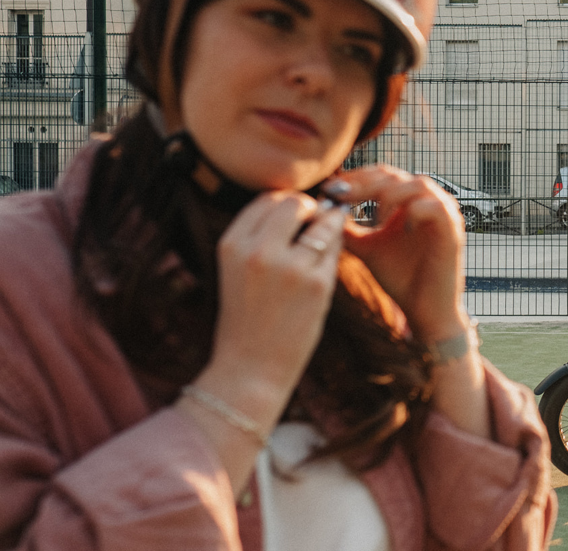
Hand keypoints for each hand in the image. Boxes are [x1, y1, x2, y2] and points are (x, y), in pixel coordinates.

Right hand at [209, 192, 346, 395]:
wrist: (251, 369)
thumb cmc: (247, 318)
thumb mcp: (237, 269)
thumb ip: (260, 237)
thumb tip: (300, 205)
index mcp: (232, 244)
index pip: (266, 198)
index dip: (286, 203)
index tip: (296, 215)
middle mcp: (258, 250)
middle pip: (295, 202)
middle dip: (310, 208)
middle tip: (315, 223)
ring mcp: (290, 267)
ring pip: (322, 222)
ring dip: (329, 225)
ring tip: (325, 239)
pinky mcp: (317, 284)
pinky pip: (335, 249)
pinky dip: (336, 249)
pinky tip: (326, 263)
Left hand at [335, 164, 468, 341]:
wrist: (424, 310)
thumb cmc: (400, 278)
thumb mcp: (366, 248)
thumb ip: (347, 229)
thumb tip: (320, 210)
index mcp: (408, 201)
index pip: (380, 175)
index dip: (355, 177)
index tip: (329, 189)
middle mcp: (427, 201)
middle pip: (394, 174)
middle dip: (364, 183)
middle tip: (341, 195)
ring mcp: (443, 214)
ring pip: (416, 184)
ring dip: (389, 196)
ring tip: (374, 219)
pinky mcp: (453, 231)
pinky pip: (435, 207)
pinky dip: (414, 212)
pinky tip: (397, 229)